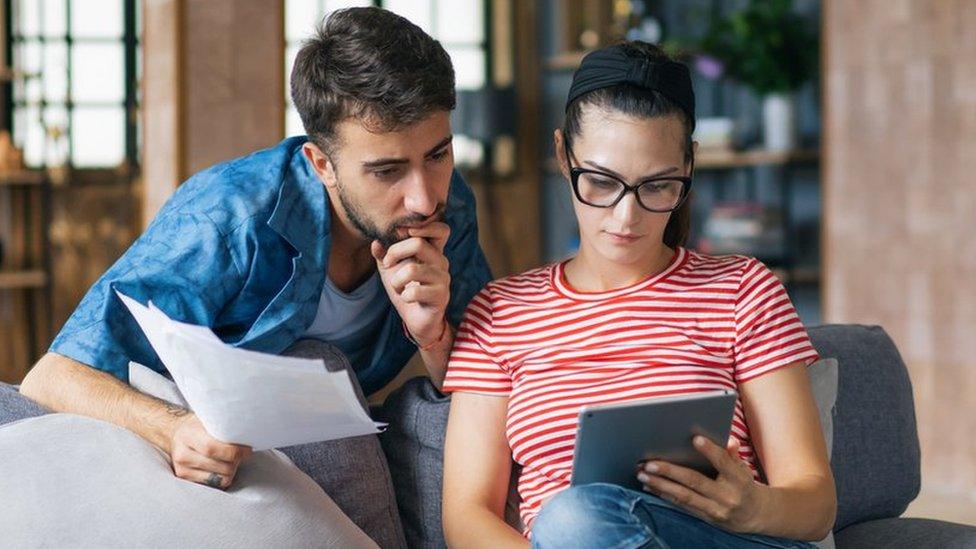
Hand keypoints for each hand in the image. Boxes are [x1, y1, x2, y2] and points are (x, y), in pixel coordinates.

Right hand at [169, 413, 251, 489]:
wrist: (176, 433)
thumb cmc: (198, 425)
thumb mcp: (208, 419)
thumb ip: (223, 426)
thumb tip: (248, 432)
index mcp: (189, 435)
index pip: (213, 448)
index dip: (234, 451)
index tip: (247, 449)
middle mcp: (183, 454)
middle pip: (221, 466)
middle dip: (236, 461)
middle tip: (242, 453)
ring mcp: (183, 469)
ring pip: (220, 478)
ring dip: (231, 470)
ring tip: (231, 460)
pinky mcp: (185, 479)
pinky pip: (214, 484)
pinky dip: (223, 477)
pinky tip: (222, 467)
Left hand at [371, 221, 451, 346]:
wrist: (417, 319)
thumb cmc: (406, 290)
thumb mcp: (391, 270)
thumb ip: (383, 254)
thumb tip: (375, 242)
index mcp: (433, 251)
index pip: (440, 229)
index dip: (422, 226)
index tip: (400, 234)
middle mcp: (441, 261)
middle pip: (418, 243)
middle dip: (395, 252)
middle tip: (387, 263)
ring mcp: (443, 279)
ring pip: (411, 269)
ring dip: (396, 280)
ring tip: (397, 287)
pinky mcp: (440, 296)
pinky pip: (413, 292)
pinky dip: (403, 295)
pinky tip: (406, 298)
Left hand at [636, 436, 764, 532]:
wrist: (755, 515)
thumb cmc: (744, 484)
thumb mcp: (744, 468)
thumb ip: (733, 455)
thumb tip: (729, 440)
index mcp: (739, 480)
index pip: (724, 463)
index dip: (710, 451)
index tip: (695, 439)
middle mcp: (727, 496)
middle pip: (695, 481)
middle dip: (670, 472)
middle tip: (649, 463)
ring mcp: (715, 509)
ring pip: (684, 496)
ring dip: (660, 485)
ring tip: (642, 474)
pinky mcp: (706, 517)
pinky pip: (682, 505)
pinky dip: (664, 495)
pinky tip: (650, 486)